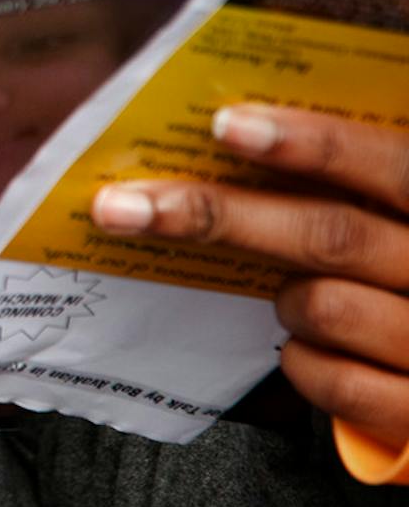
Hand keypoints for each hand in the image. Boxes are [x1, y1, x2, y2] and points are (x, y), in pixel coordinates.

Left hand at [91, 104, 408, 449]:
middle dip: (217, 216)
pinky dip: (302, 362)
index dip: (314, 143)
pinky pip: (331, 380)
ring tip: (292, 295)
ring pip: (323, 306)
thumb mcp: (393, 214)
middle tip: (126, 205)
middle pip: (330, 234)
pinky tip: (308, 347)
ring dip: (284, 299)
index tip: (225, 125)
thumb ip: (347, 181)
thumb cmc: (405, 271)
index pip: (390, 165)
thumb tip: (225, 130)